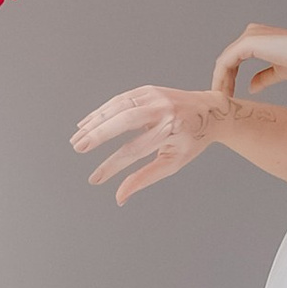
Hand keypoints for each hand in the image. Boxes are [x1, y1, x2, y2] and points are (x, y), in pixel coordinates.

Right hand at [74, 84, 218, 202]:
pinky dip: (101, 111)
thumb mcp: (173, 162)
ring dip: (95, 122)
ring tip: (77, 139)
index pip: (134, 151)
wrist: (210, 110)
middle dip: (99, 135)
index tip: (95, 179)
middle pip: (124, 121)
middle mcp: (162, 110)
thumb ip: (145, 178)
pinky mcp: (147, 90)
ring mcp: (154, 97)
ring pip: (118, 107)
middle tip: (78, 148)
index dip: (111, 166)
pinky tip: (87, 123)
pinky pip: (119, 100)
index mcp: (170, 131)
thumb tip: (120, 197)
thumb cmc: (191, 140)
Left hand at [213, 20, 286, 104]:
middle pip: (228, 59)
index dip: (229, 77)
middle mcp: (252, 33)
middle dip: (223, 80)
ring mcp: (248, 36)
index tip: (228, 94)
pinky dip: (221, 77)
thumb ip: (263, 78)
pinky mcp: (247, 43)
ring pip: (225, 61)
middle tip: (222, 99)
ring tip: (221, 98)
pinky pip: (226, 62)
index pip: (236, 58)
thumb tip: (251, 87)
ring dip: (220, 80)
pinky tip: (222, 90)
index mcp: (259, 38)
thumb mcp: (279, 72)